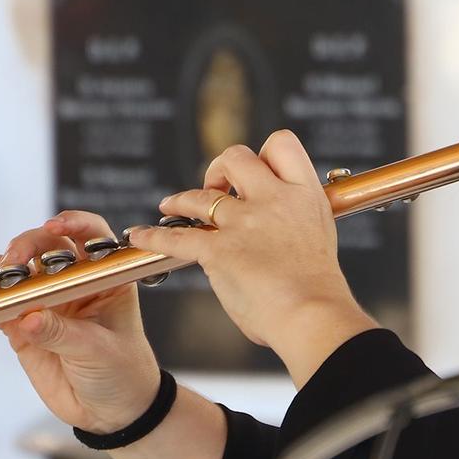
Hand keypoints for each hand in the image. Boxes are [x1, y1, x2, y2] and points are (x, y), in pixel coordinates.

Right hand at [0, 211, 162, 433]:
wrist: (110, 411)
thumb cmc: (121, 371)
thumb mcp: (98, 351)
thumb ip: (62, 333)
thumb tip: (28, 317)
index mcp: (105, 278)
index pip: (93, 237)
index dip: (75, 223)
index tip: (56, 225)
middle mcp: (74, 282)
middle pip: (46, 247)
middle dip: (25, 247)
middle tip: (11, 264)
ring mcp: (45, 301)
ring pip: (16, 273)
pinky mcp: (21, 325)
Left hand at [147, 129, 372, 364]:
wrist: (313, 313)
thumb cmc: (318, 289)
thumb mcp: (318, 237)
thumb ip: (294, 223)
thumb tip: (276, 233)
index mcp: (304, 195)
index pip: (282, 144)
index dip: (263, 153)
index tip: (256, 171)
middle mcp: (274, 199)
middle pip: (236, 156)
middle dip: (220, 168)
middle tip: (215, 185)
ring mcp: (245, 222)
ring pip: (201, 195)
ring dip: (181, 199)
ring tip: (170, 205)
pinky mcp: (218, 249)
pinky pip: (175, 237)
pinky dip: (152, 236)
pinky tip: (140, 235)